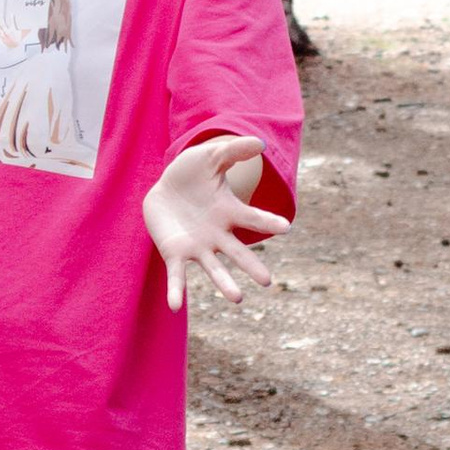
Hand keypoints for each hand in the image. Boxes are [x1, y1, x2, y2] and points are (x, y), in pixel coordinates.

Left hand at [142, 133, 287, 311]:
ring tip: (237, 298)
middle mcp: (218, 235)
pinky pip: (177, 276)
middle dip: (252, 267)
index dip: (268, 222)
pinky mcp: (175, 254)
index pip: (252, 219)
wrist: (163, 190)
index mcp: (229, 213)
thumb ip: (233, 152)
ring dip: (224, 284)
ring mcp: (197, 247)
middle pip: (238, 253)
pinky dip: (176, 291)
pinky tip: (176, 306)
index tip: (285, 227)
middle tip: (267, 281)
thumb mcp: (210, 158)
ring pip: (213, 269)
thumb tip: (261, 144)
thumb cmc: (191, 174)